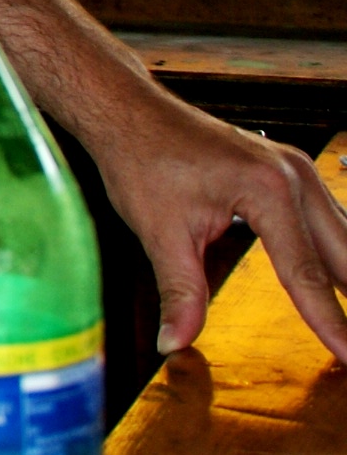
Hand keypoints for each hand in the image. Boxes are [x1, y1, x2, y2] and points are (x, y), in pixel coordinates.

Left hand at [89, 93, 346, 357]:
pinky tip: (341, 283)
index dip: (330, 322)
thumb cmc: (140, 160)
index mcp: (268, 190)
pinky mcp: (292, 170)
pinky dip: (340, 255)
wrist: (129, 112)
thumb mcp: (159, 232)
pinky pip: (331, 220)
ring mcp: (299, 169)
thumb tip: (176, 342)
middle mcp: (295, 176)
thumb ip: (180, 292)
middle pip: (345, 255)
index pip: (306, 273)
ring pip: (346, 236)